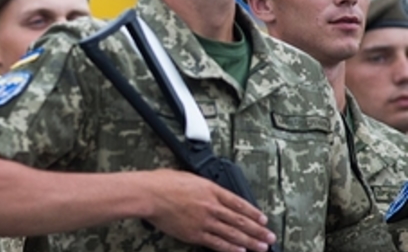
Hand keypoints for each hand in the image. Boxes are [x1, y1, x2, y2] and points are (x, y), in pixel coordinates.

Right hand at [144, 169, 275, 251]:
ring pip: (232, 233)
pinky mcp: (195, 234)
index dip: (253, 212)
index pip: (238, 203)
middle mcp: (212, 206)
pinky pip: (216, 243)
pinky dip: (230, 248)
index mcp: (211, 189)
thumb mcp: (188, 176)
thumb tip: (210, 191)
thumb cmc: (163, 182)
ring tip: (262, 247)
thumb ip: (203, 186)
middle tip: (270, 236)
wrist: (150, 194)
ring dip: (249, 241)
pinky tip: (240, 251)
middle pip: (240, 220)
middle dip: (257, 230)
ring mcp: (204, 221)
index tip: (263, 219)